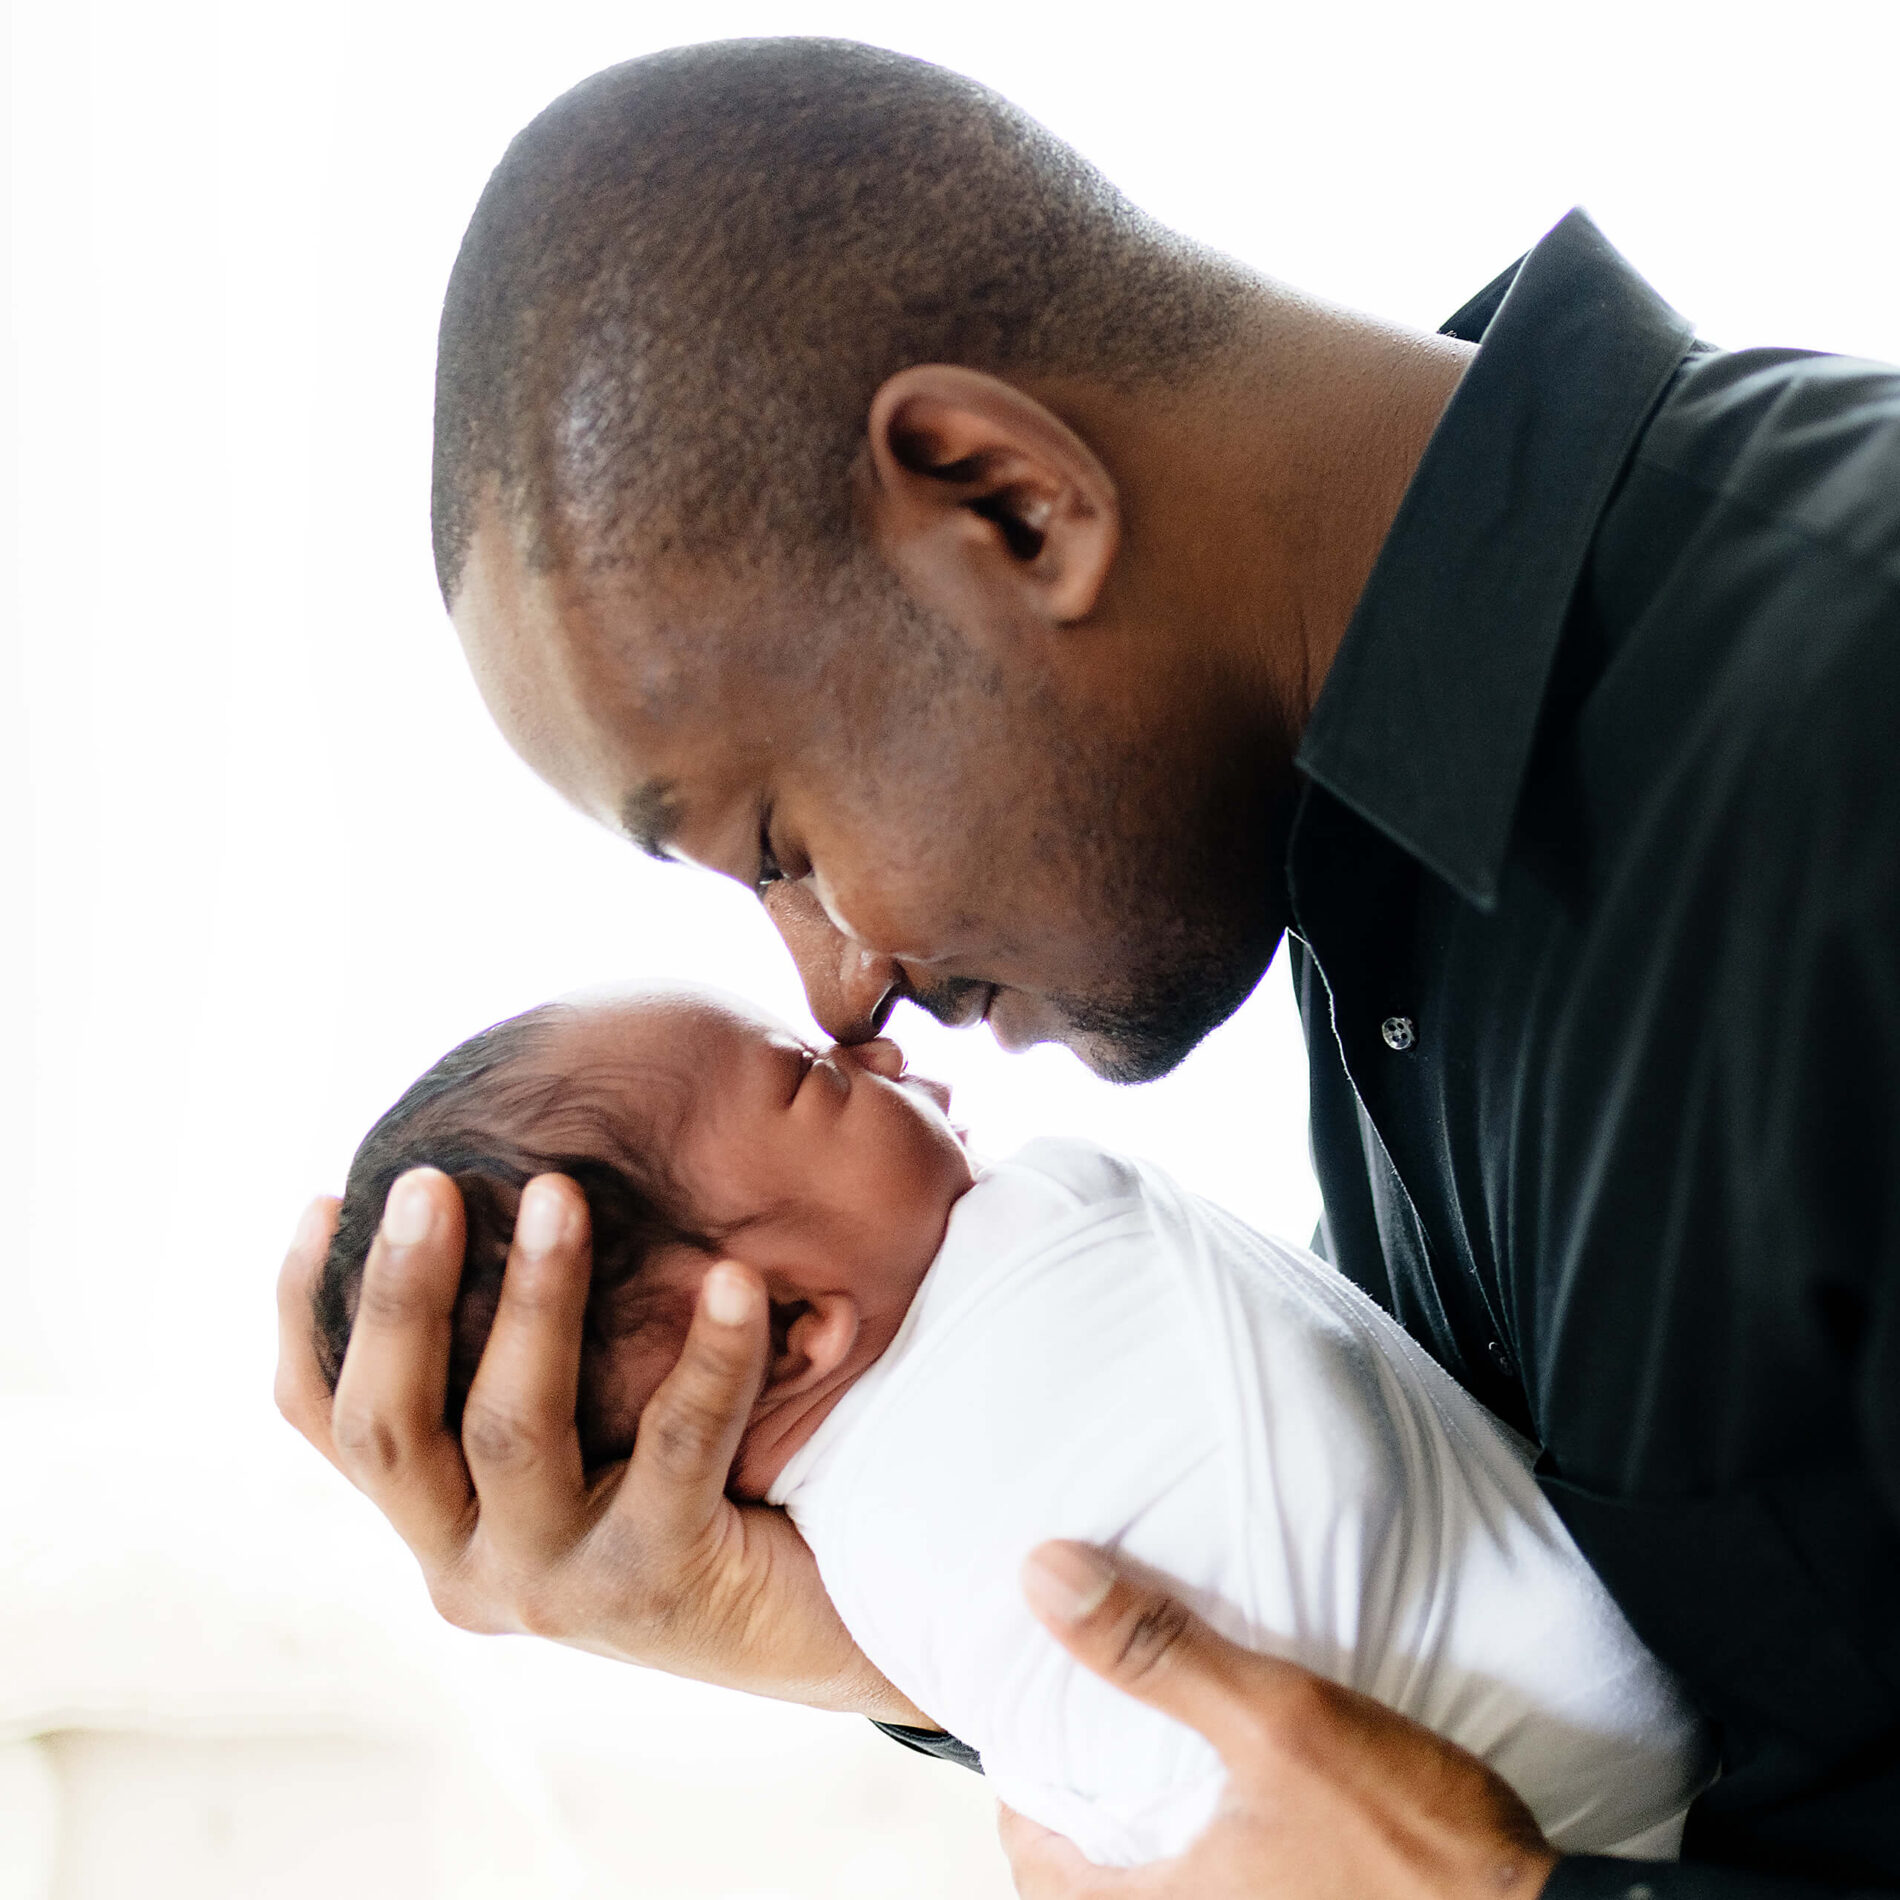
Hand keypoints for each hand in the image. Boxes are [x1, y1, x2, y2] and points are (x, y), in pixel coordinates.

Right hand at [274, 1170, 929, 1721]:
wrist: (807, 1622)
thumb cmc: (694, 1487)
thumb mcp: (582, 1430)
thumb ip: (526, 1358)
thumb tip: (512, 1185)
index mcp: (437, 1520)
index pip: (329, 1423)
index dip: (307, 1315)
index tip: (327, 1199)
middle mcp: (468, 1565)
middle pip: (388, 1429)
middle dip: (400, 1295)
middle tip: (427, 1181)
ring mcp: (553, 1584)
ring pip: (510, 1431)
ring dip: (533, 1301)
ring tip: (559, 1195)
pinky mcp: (655, 1582)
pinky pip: (676, 1446)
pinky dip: (707, 1355)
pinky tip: (734, 1280)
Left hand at [1000, 1542, 1557, 1899]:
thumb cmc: (1415, 1847)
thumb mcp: (1277, 1719)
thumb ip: (1158, 1652)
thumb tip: (1050, 1579)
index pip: (1043, 1874)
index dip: (1021, 1806)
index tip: (1024, 1741)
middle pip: (1098, 1892)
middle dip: (1080, 1827)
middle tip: (1081, 1748)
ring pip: (1168, 1893)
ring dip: (1147, 1840)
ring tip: (1156, 1759)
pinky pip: (1234, 1889)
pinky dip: (1215, 1849)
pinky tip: (1245, 1792)